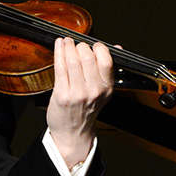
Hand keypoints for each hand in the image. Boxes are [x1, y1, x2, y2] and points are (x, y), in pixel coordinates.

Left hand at [45, 37, 113, 167]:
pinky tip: (59, 46)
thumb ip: (108, 69)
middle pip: (88, 57)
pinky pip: (60, 68)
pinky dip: (58, 53)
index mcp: (107, 88)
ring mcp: (77, 93)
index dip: (99, 48)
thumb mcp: (103, 91)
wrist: (73, 132)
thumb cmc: (86, 110)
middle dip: (81, 46)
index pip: (107, 60)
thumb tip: (116, 47)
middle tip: (77, 45)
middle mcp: (94, 91)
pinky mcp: (62, 95)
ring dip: (68, 47)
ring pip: (73, 61)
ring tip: (67, 43)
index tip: (93, 45)